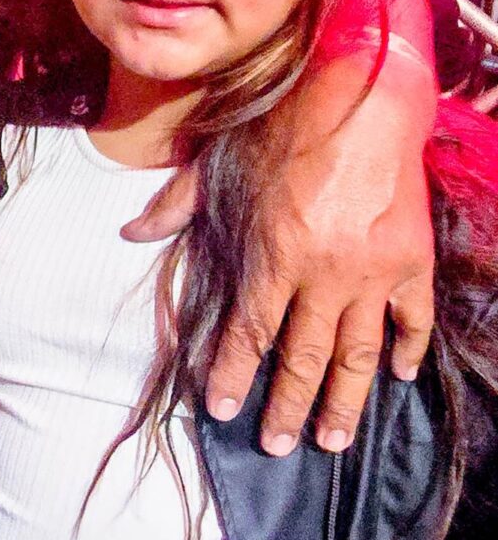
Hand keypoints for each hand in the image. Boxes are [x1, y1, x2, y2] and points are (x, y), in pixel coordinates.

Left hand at [125, 51, 435, 453]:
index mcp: (274, 256)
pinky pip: (411, 319)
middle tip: (279, 448)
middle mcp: (324, 274)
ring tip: (330, 440)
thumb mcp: (218, 163)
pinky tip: (396, 377)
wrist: (362, 91)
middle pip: (302, 359)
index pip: (248, 335)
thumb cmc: (283, 124)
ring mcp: (372, 271)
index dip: (232, 376)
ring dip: (343, 402)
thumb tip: (128, 234)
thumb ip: (174, 206)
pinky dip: (407, 350)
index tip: (220, 410)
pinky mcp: (411, 259)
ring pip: (357, 354)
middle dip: (287, 408)